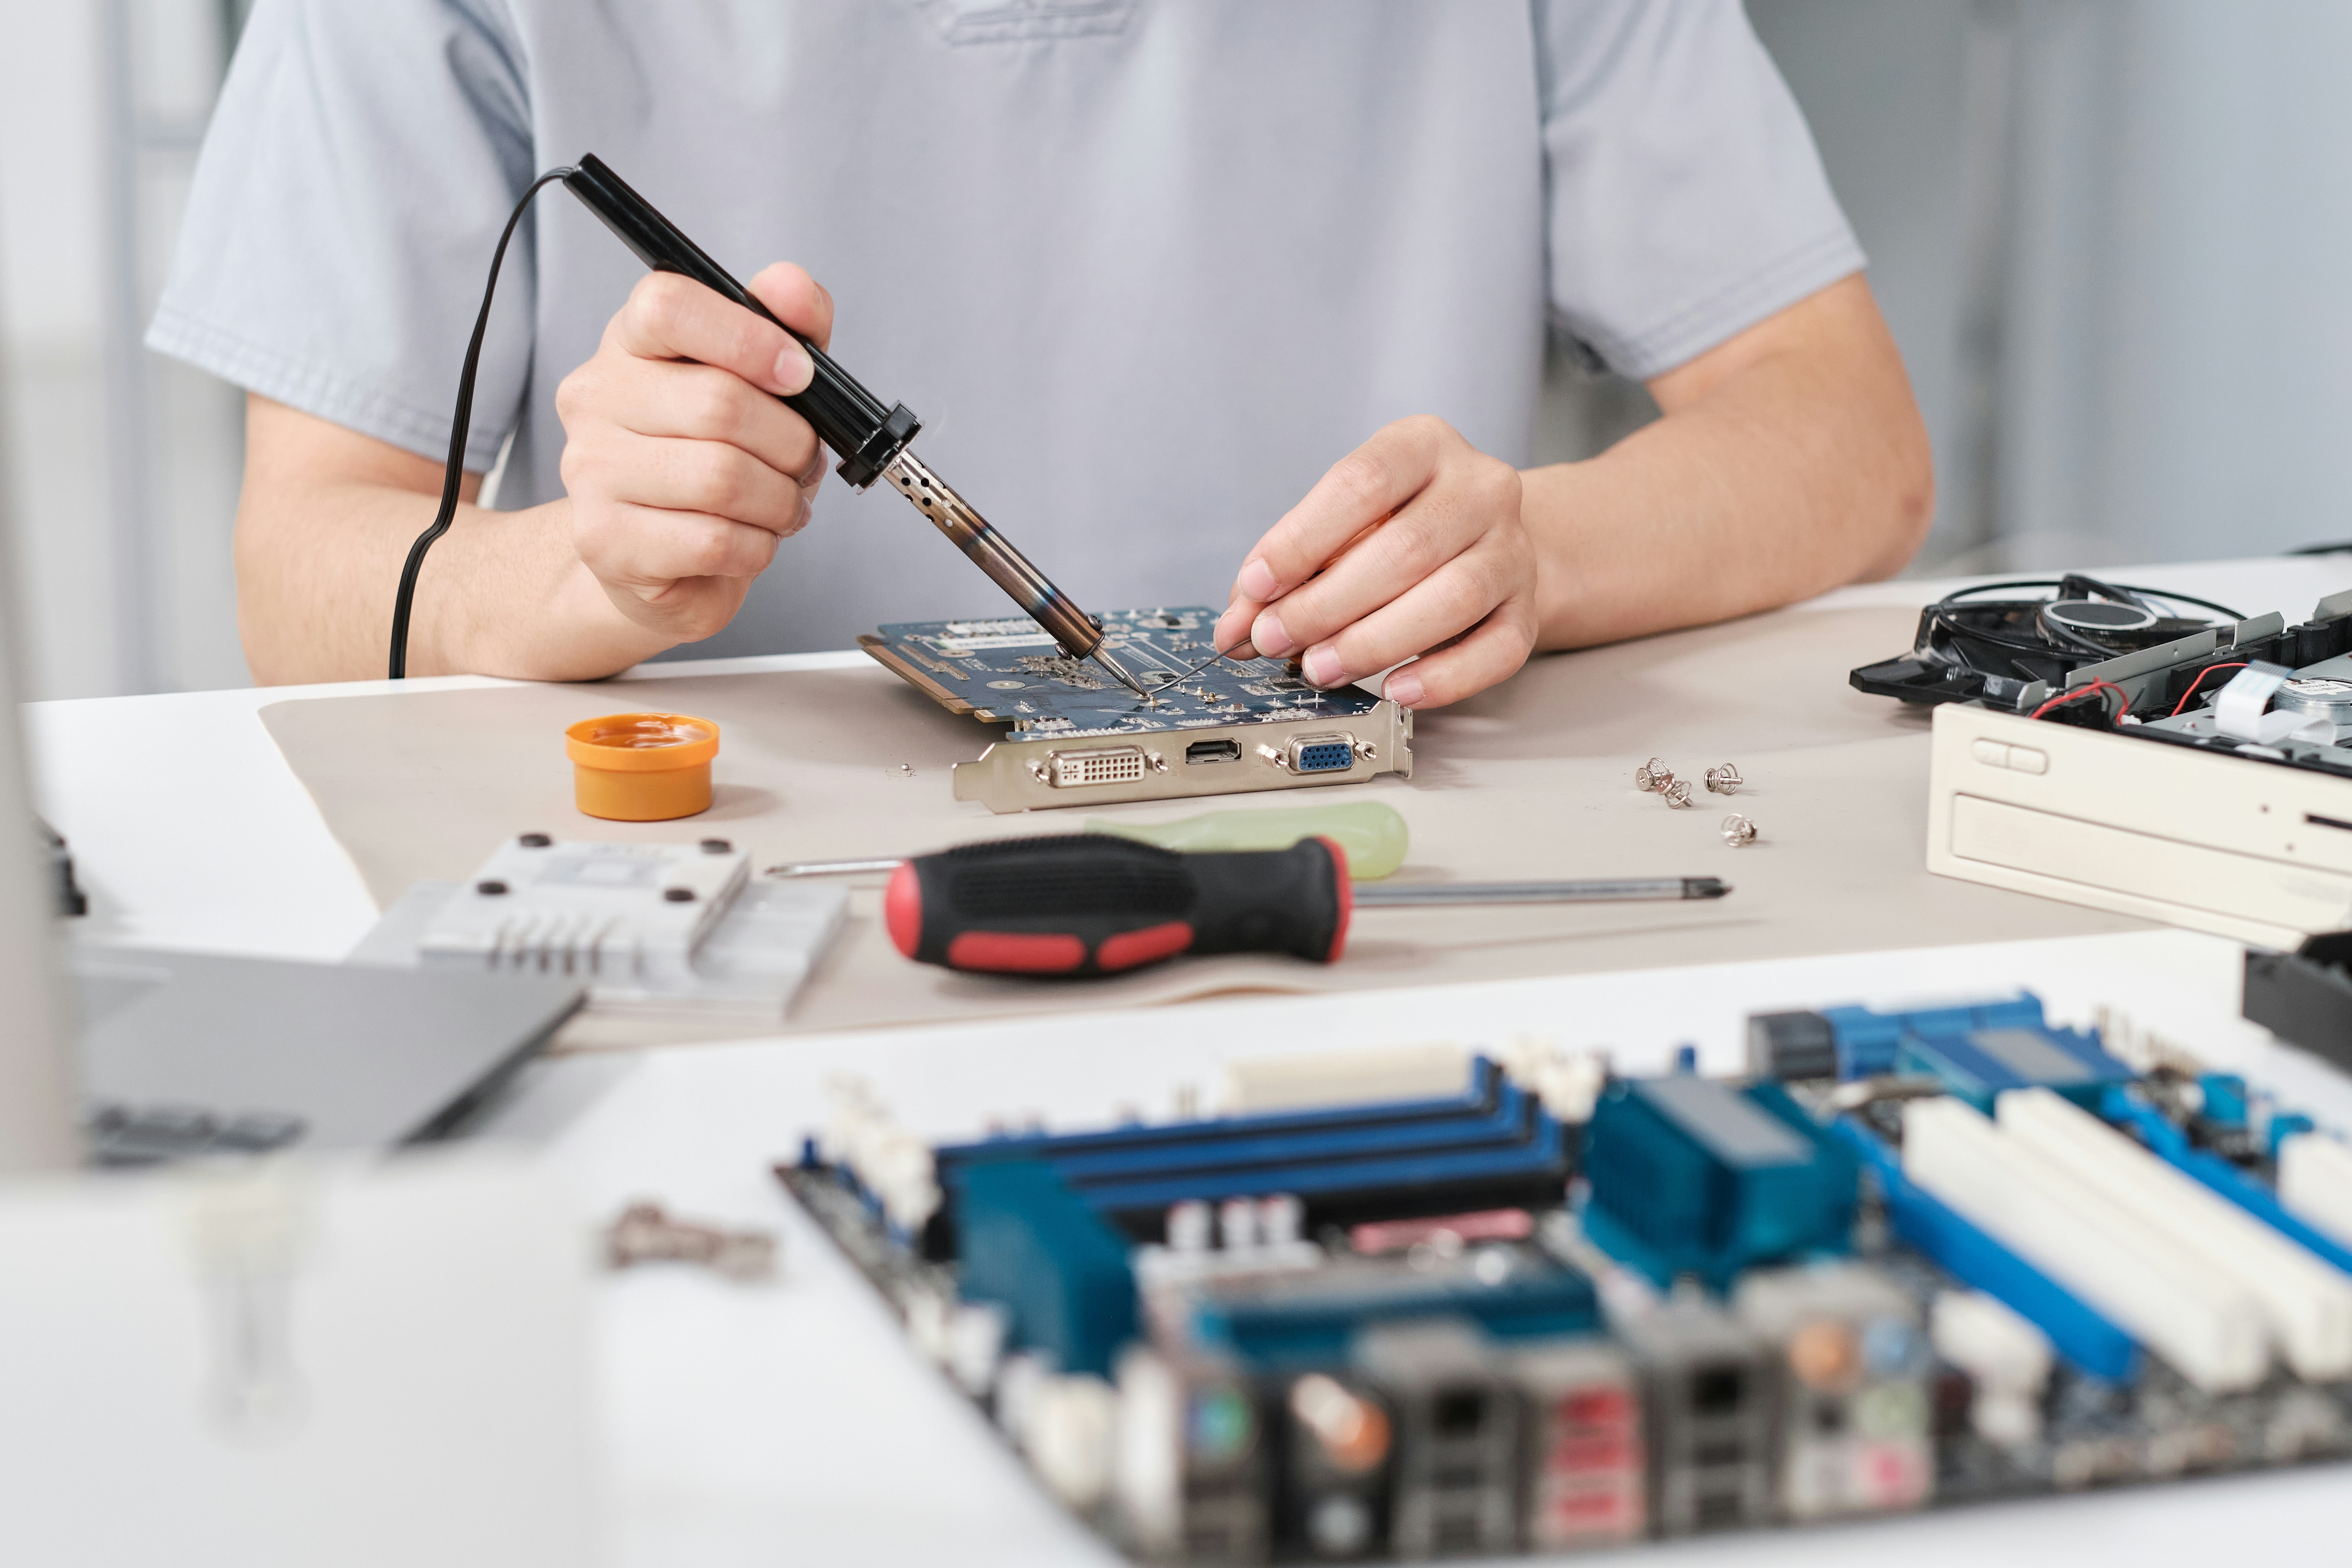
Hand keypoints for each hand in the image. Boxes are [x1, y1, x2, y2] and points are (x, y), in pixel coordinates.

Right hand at [554, 264, 833, 641]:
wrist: (657, 557)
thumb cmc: (715, 459)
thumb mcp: (763, 384)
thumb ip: (787, 326)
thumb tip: (790, 285)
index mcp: (630, 343)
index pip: (670, 306)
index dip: (749, 337)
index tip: (798, 374)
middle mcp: (596, 399)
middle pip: (720, 403)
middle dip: (790, 442)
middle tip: (801, 461)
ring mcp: (591, 471)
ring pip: (723, 478)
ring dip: (780, 499)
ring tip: (782, 504)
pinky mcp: (606, 541)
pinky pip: (713, 540)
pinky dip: (757, 547)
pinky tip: (750, 540)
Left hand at [1212, 416, 1537, 707]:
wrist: (1485, 541)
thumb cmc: (1398, 527)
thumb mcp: (1339, 525)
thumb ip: (1287, 569)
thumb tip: (1237, 627)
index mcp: (1423, 445)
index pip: (1361, 485)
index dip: (1301, 540)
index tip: (1256, 586)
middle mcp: (1480, 487)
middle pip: (1405, 548)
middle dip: (1326, 603)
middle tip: (1274, 640)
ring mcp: (1513, 549)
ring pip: (1453, 598)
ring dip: (1375, 642)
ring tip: (1320, 667)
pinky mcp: (1527, 609)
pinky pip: (1495, 650)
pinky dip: (1443, 678)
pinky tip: (1394, 690)